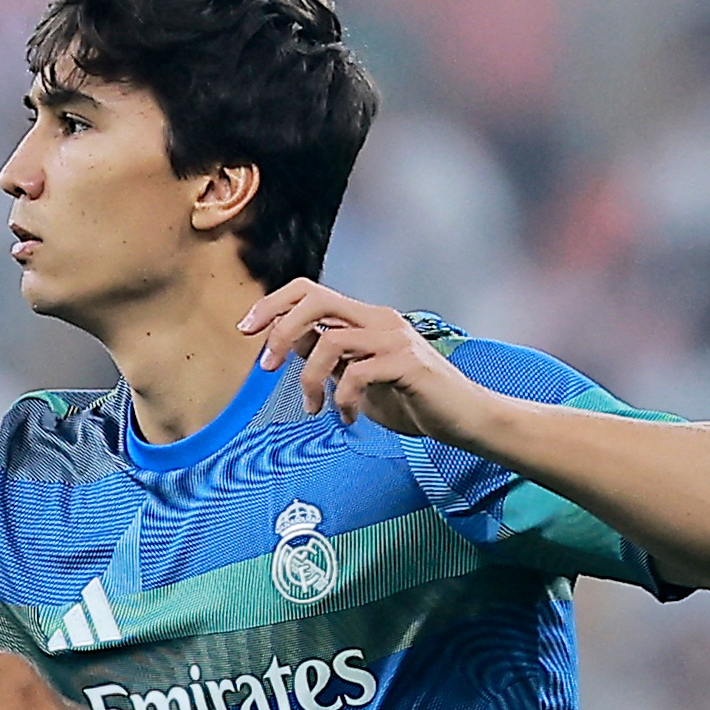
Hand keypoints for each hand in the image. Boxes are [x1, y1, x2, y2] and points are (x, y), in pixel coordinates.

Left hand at [238, 280, 497, 441]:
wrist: (463, 419)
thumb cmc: (412, 400)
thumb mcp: (358, 377)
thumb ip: (329, 358)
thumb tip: (289, 342)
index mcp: (365, 318)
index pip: (311, 291)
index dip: (274, 304)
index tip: (247, 329)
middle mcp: (379, 319)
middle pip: (316, 299)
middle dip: (281, 329)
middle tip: (264, 364)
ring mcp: (395, 338)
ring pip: (330, 340)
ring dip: (308, 379)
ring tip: (313, 408)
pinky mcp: (407, 363)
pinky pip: (356, 374)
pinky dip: (342, 400)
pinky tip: (347, 418)